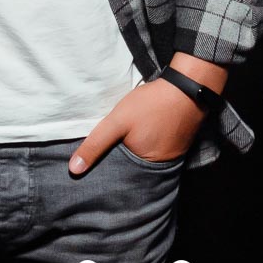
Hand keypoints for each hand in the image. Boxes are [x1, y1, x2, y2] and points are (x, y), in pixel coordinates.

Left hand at [69, 79, 204, 174]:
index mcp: (146, 168)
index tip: (97, 166)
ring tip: (127, 140)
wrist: (189, 85)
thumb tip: (74, 170)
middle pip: (134, 167)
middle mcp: (162, 167)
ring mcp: (174, 154)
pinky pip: (159, 147)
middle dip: (122, 160)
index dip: (109, 170)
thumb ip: (96, 144)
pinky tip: (145, 131)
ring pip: (147, 156)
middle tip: (111, 149)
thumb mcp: (118, 122)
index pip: (121, 176)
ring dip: (138, 150)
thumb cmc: (152, 104)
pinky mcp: (180, 142)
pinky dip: (151, 141)